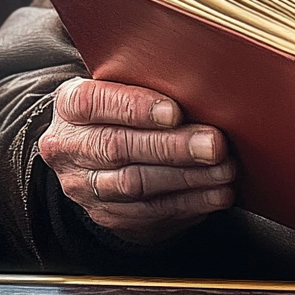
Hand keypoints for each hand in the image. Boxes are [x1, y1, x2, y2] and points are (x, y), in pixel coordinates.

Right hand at [38, 77, 235, 243]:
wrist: (95, 144)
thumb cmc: (124, 102)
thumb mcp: (124, 82)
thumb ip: (149, 79)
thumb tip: (200, 84)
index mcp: (70, 104)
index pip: (94, 102)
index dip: (135, 108)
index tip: (175, 112)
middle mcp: (70, 147)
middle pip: (119, 147)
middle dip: (173, 147)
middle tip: (214, 144)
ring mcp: (84, 186)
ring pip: (135, 185)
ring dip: (186, 178)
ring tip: (223, 170)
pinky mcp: (106, 215)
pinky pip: (148, 213)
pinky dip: (188, 203)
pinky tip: (216, 193)